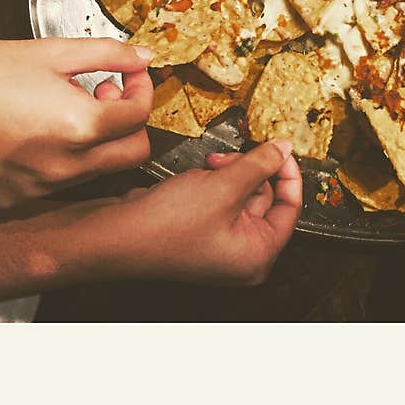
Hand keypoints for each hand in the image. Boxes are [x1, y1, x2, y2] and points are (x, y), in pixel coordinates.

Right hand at [0, 38, 152, 206]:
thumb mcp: (51, 51)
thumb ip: (108, 54)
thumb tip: (143, 57)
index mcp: (78, 127)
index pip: (140, 116)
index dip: (142, 88)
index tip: (131, 73)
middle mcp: (64, 168)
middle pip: (133, 154)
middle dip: (130, 122)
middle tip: (106, 93)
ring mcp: (39, 190)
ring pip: (99, 171)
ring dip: (99, 140)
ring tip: (67, 106)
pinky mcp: (15, 201)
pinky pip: (60, 184)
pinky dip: (64, 159)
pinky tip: (39, 130)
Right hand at [93, 141, 302, 285]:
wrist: (114, 236)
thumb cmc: (165, 227)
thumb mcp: (224, 186)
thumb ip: (260, 164)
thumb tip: (283, 149)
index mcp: (257, 255)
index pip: (290, 207)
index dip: (287, 173)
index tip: (281, 149)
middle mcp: (242, 254)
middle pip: (265, 198)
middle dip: (247, 170)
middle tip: (227, 158)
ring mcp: (220, 244)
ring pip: (240, 193)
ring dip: (227, 173)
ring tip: (206, 168)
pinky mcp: (201, 232)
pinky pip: (219, 199)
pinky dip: (211, 183)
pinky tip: (194, 179)